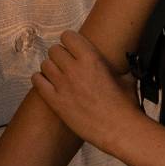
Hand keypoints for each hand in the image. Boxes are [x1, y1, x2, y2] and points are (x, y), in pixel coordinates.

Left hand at [30, 30, 145, 153]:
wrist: (119, 129)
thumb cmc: (125, 105)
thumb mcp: (126, 77)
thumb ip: (117, 66)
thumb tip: (123, 60)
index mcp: (91, 58)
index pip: (68, 36)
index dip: (70, 41)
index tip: (73, 47)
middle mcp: (74, 68)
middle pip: (54, 50)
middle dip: (60, 55)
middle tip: (66, 63)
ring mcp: (62, 85)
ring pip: (45, 64)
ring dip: (51, 67)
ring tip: (58, 75)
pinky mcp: (55, 101)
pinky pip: (37, 81)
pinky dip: (40, 80)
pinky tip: (47, 84)